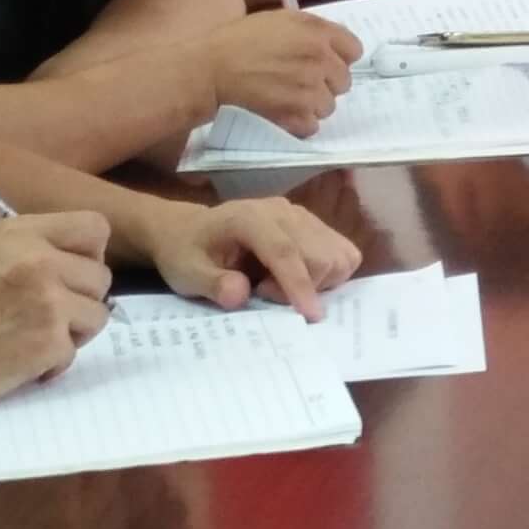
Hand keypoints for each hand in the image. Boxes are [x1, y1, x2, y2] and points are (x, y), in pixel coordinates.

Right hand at [0, 212, 112, 411]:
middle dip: (80, 300)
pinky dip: (54, 363)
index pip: (95, 228)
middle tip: (46, 317)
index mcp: (21, 232)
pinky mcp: (49, 340)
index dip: (90, 254)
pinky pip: (76, 351)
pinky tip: (22, 361)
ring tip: (33, 338)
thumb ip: (30, 249)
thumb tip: (80, 262)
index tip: (70, 275)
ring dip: (72, 332)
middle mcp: (39, 259)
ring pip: (98, 315)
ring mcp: (48, 300)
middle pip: (101, 276)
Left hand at [142, 193, 358, 319]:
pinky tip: (298, 278)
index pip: (285, 251)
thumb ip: (213, 284)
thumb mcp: (187, 274)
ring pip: (339, 255)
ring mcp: (301, 216)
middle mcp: (282, 211)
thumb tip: (240, 294)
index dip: (299, 285)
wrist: (188, 230)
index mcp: (249, 218)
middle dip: (304, 287)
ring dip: (320, 282)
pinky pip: (341, 253)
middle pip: (321, 255)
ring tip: (280, 285)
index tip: (310, 317)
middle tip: (265, 294)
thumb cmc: (186, 253)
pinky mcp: (312, 225)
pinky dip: (328, 274)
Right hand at [200, 8, 363, 134]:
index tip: (326, 62)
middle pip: (344, 81)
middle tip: (300, 82)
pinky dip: (299, 123)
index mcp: (317, 32)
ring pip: (329, 106)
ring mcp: (310, 88)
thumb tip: (332, 46)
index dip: (340, 57)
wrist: (212, 69)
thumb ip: (311, 30)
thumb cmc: (239, 41)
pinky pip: (313, 125)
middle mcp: (320, 59)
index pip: (354, 50)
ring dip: (312, 105)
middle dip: (326, 83)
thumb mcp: (279, 19)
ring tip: (286, 97)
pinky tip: (281, 112)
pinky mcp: (298, 114)